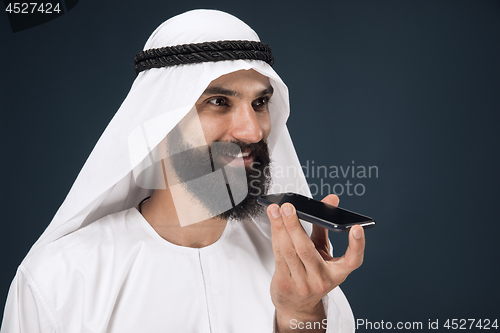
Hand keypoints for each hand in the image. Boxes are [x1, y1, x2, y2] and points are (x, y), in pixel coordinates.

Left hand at [268, 194, 364, 331]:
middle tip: (288, 207)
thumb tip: (331, 199)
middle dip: (295, 226)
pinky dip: (276, 237)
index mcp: (337, 272)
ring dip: (280, 228)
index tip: (356, 228)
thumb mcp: (324, 251)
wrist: (298, 305)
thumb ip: (325, 226)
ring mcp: (302, 283)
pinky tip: (274, 223)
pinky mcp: (285, 283)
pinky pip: (279, 256)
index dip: (357, 245)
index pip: (353, 260)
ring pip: (289, 251)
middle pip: (307, 251)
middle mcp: (321, 279)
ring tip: (275, 210)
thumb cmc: (313, 271)